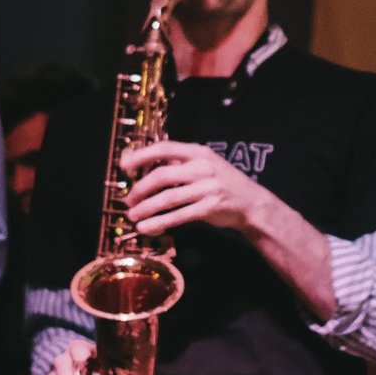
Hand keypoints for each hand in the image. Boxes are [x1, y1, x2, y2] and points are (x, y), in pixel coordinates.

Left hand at [122, 142, 275, 239]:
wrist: (251, 202)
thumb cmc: (222, 182)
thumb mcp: (205, 164)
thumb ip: (180, 164)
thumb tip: (146, 167)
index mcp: (198, 152)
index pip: (164, 148)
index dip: (141, 156)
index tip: (124, 166)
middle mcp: (202, 167)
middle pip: (162, 175)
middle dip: (140, 189)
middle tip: (127, 200)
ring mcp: (207, 188)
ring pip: (168, 198)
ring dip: (146, 208)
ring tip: (132, 216)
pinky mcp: (209, 208)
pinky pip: (179, 215)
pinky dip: (160, 222)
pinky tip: (147, 227)